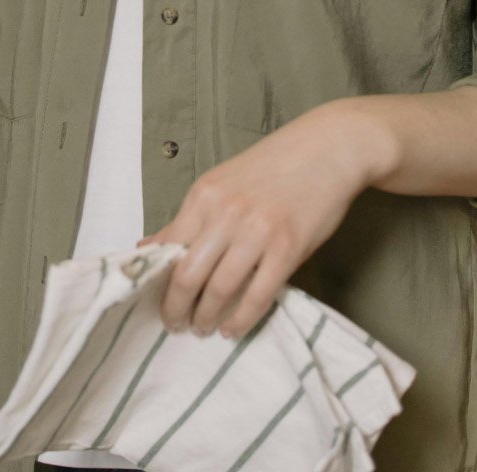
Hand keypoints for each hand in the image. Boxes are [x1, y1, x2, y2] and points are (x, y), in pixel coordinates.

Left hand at [136, 103, 397, 339]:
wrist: (327, 148)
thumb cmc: (273, 167)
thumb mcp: (221, 183)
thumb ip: (188, 218)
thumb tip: (149, 246)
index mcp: (204, 196)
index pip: (169, 250)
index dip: (160, 285)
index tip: (159, 303)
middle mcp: (225, 213)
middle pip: (188, 276)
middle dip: (177, 309)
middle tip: (177, 325)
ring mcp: (257, 231)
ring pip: (219, 290)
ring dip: (207, 317)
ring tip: (204, 328)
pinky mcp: (287, 248)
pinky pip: (258, 295)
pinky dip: (241, 319)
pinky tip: (233, 328)